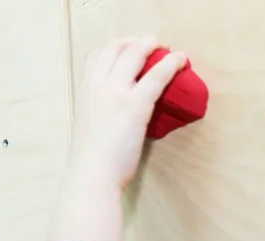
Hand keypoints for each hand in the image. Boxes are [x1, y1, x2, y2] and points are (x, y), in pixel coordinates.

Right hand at [69, 35, 186, 188]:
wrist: (91, 175)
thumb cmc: (88, 160)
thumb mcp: (86, 126)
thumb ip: (96, 111)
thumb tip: (110, 111)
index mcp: (84, 93)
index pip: (95, 56)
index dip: (114, 47)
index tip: (126, 48)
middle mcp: (97, 86)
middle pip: (115, 48)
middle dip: (134, 41)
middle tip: (150, 44)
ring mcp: (116, 93)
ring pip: (135, 54)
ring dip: (152, 45)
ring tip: (166, 48)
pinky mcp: (136, 105)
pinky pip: (157, 75)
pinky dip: (171, 63)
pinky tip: (180, 61)